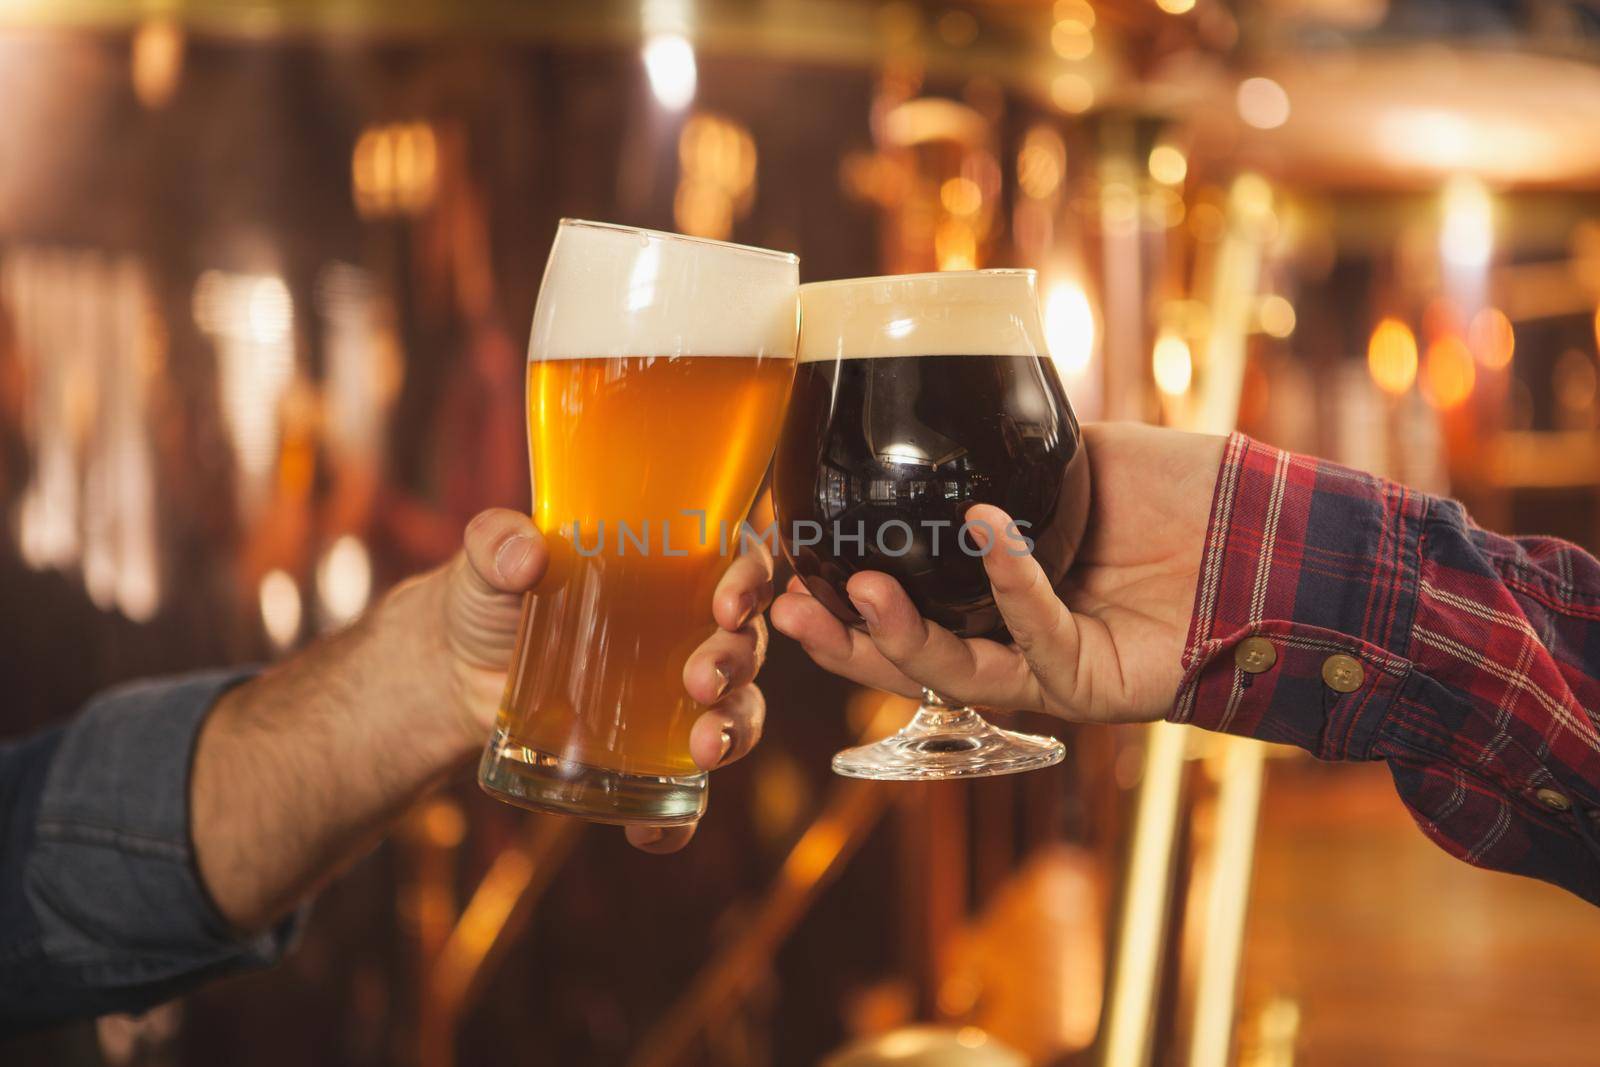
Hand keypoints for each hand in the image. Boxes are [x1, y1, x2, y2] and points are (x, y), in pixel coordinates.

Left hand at [440, 508, 771, 851]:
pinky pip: (684, 793)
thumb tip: (527, 557)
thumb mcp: (486, 561)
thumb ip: (495, 543)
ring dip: (735, 732)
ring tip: (706, 751)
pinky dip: (678, 818)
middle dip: (736, 664)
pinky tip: (649, 832)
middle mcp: (691, 631)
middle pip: (746, 643)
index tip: (728, 604)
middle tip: (700, 681)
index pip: (739, 563)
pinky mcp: (650, 756)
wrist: (453, 673)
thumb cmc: (487, 597)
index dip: (750, 581)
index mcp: (673, 568)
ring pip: (737, 712)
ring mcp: (676, 699)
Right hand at [770, 423, 1223, 723]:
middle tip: (788, 603)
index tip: (781, 557)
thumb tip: (935, 418)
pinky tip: (987, 534)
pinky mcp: (1093, 687)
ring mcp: (1049, 667)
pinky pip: (1038, 643)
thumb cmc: (1183, 495)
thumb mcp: (1076, 456)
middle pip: (907, 655)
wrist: (1271, 528)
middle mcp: (1011, 636)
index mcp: (993, 591)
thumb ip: (1010, 453)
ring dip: (898, 635)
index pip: (900, 601)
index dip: (836, 590)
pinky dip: (1012, 586)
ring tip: (857, 590)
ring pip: (953, 671)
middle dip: (842, 637)